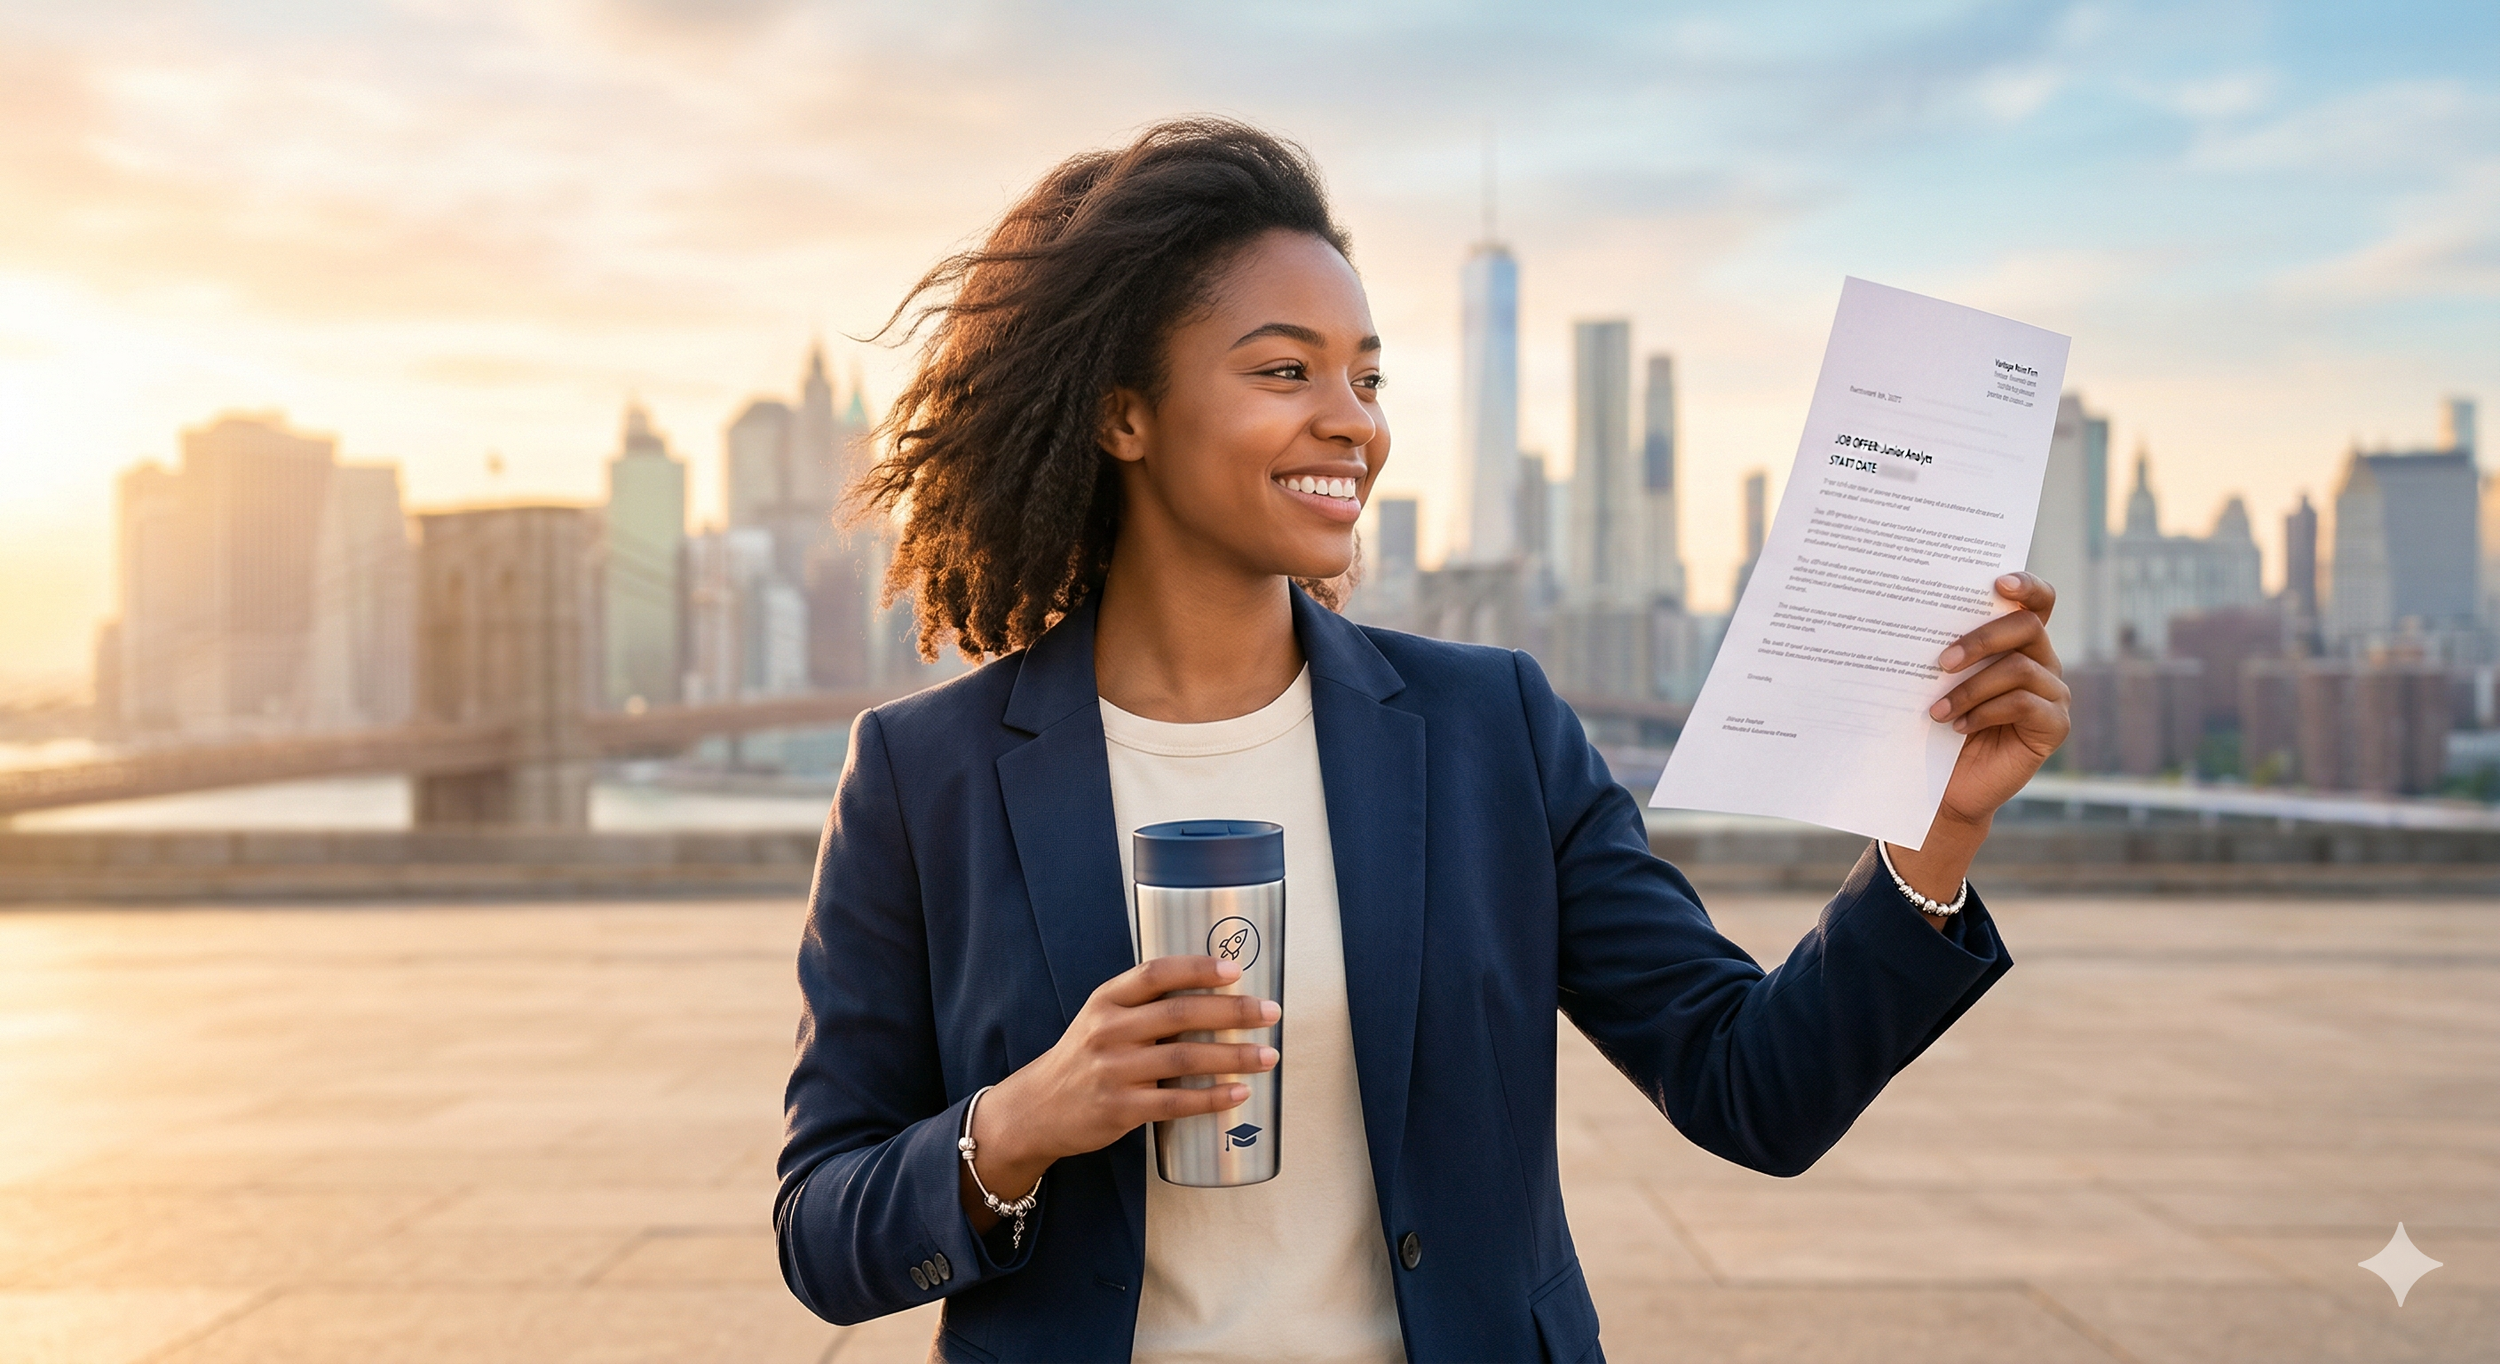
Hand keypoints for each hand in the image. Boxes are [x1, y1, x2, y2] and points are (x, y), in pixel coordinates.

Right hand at [958, 955, 1278, 1229]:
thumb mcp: (1101, 1019)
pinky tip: (1239, 1092)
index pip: (1155, 973)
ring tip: (1268, 1055)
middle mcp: (1108, 1030)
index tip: (1235, 970)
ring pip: (1184, 1058)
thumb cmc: (1085, 1058)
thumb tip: (1216, 993)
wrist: (1038, 1110)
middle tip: (1270, 1012)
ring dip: (1233, 1056)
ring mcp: (1113, 1071)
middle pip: (1179, 1014)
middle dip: (1232, 1011)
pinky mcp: (1120, 1109)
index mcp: (1106, 1000)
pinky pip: (1176, 1102)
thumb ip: (1144, 1006)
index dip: (1197, 968)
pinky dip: (1212, 1097)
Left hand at [1885, 572, 2069, 917]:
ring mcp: (2053, 694)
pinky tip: (1958, 726)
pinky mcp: (2053, 726)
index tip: (1997, 581)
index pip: (2036, 602)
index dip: (2026, 585)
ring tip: (1937, 710)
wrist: (1945, 786)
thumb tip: (1911, 613)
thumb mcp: (1938, 682)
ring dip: (1972, 687)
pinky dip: (1985, 712)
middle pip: (2027, 627)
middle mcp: (2042, 662)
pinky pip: (2024, 704)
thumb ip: (1946, 650)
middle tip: (1942, 662)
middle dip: (1981, 639)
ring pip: (2021, 668)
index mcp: (2017, 642)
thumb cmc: (1937, 726)